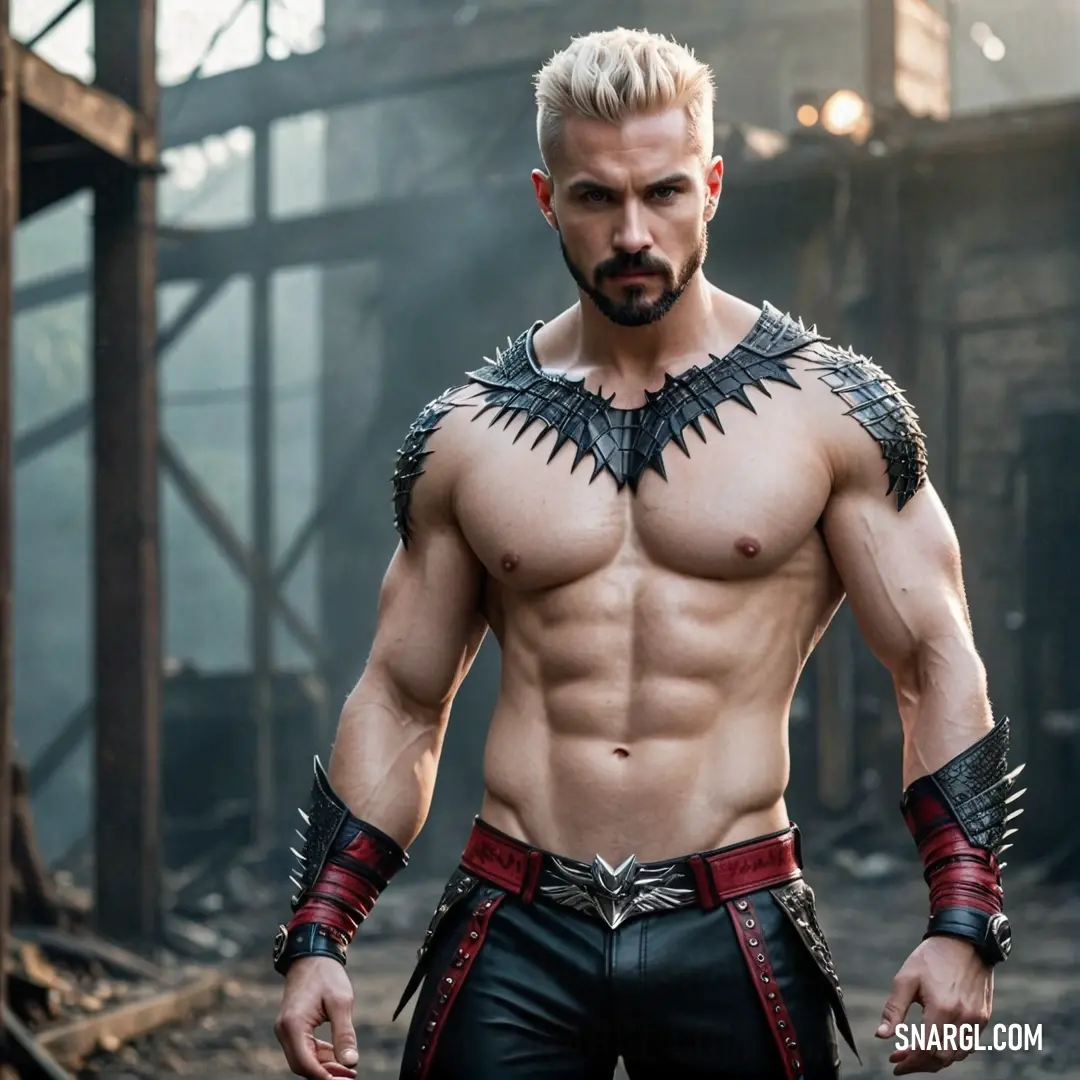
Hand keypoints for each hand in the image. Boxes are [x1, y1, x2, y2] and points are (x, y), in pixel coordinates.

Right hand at [274, 956, 359, 1079]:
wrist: (312, 955)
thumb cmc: (327, 975)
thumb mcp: (341, 1002)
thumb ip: (344, 1034)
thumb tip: (351, 1062)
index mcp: (293, 1024)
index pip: (305, 1063)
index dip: (325, 1075)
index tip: (345, 1079)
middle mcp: (284, 1030)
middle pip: (302, 1065)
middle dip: (325, 1073)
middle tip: (349, 1075)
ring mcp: (285, 1029)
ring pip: (303, 1059)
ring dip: (323, 1065)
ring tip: (346, 1066)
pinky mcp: (291, 1027)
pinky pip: (303, 1049)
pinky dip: (319, 1055)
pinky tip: (336, 1054)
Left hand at [875, 936, 992, 1073]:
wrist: (965, 940)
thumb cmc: (932, 957)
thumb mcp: (906, 978)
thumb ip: (894, 1010)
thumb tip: (881, 1036)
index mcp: (942, 1009)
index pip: (926, 1051)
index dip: (909, 1061)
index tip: (894, 1063)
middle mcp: (963, 1019)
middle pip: (942, 1058)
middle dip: (920, 1063)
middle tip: (901, 1057)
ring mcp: (976, 1020)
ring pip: (957, 1055)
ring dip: (936, 1059)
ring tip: (915, 1052)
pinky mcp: (983, 1017)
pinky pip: (968, 1045)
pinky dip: (951, 1050)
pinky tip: (935, 1042)